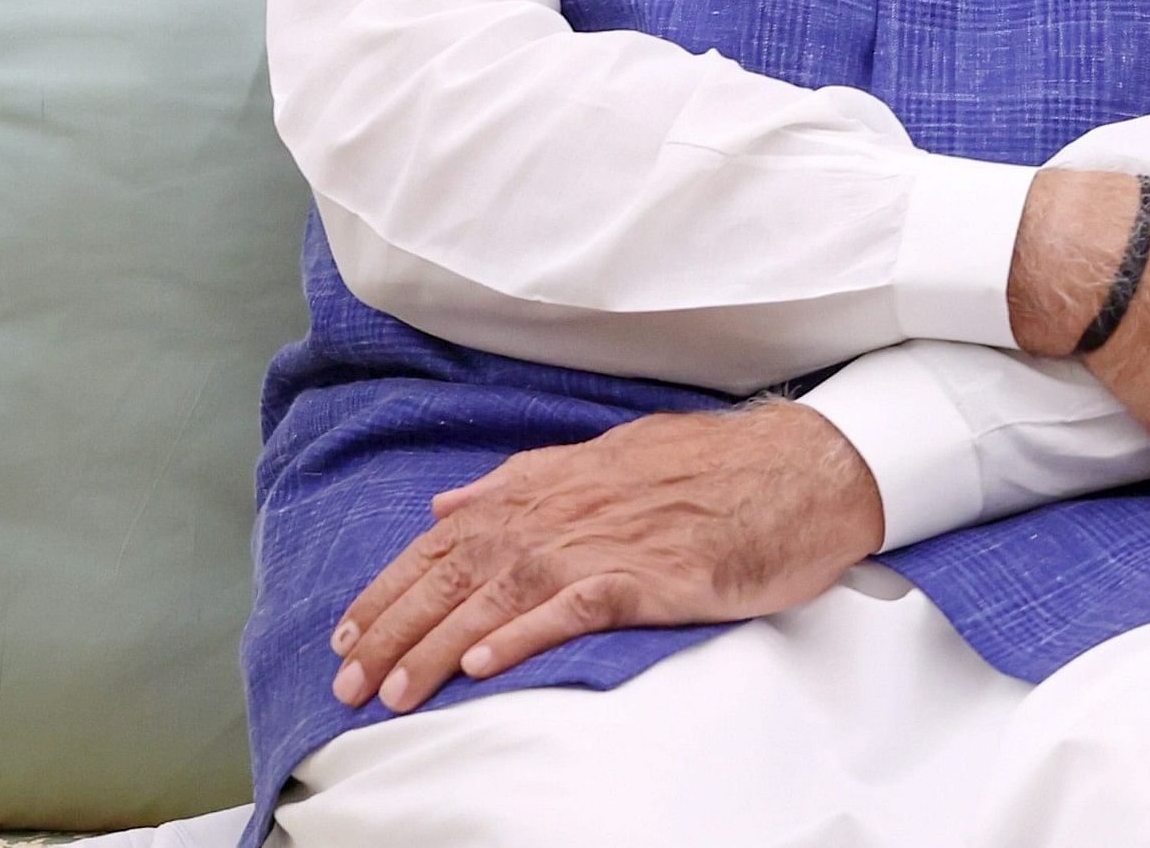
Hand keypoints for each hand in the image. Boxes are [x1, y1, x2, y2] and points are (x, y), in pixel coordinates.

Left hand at [328, 400, 879, 714]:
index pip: (443, 543)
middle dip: (391, 633)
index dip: (388, 591)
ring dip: (435, 648)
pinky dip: (521, 634)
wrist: (803, 468)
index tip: (346, 636)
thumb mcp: (609, 455)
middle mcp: (562, 511)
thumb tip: (450, 506)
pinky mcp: (649, 576)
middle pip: (454, 576)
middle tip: (345, 685)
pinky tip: (482, 662)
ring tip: (393, 693)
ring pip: (496, 599)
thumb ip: (524, 481)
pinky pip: (571, 608)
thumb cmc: (714, 466)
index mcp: (548, 486)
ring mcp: (604, 542)